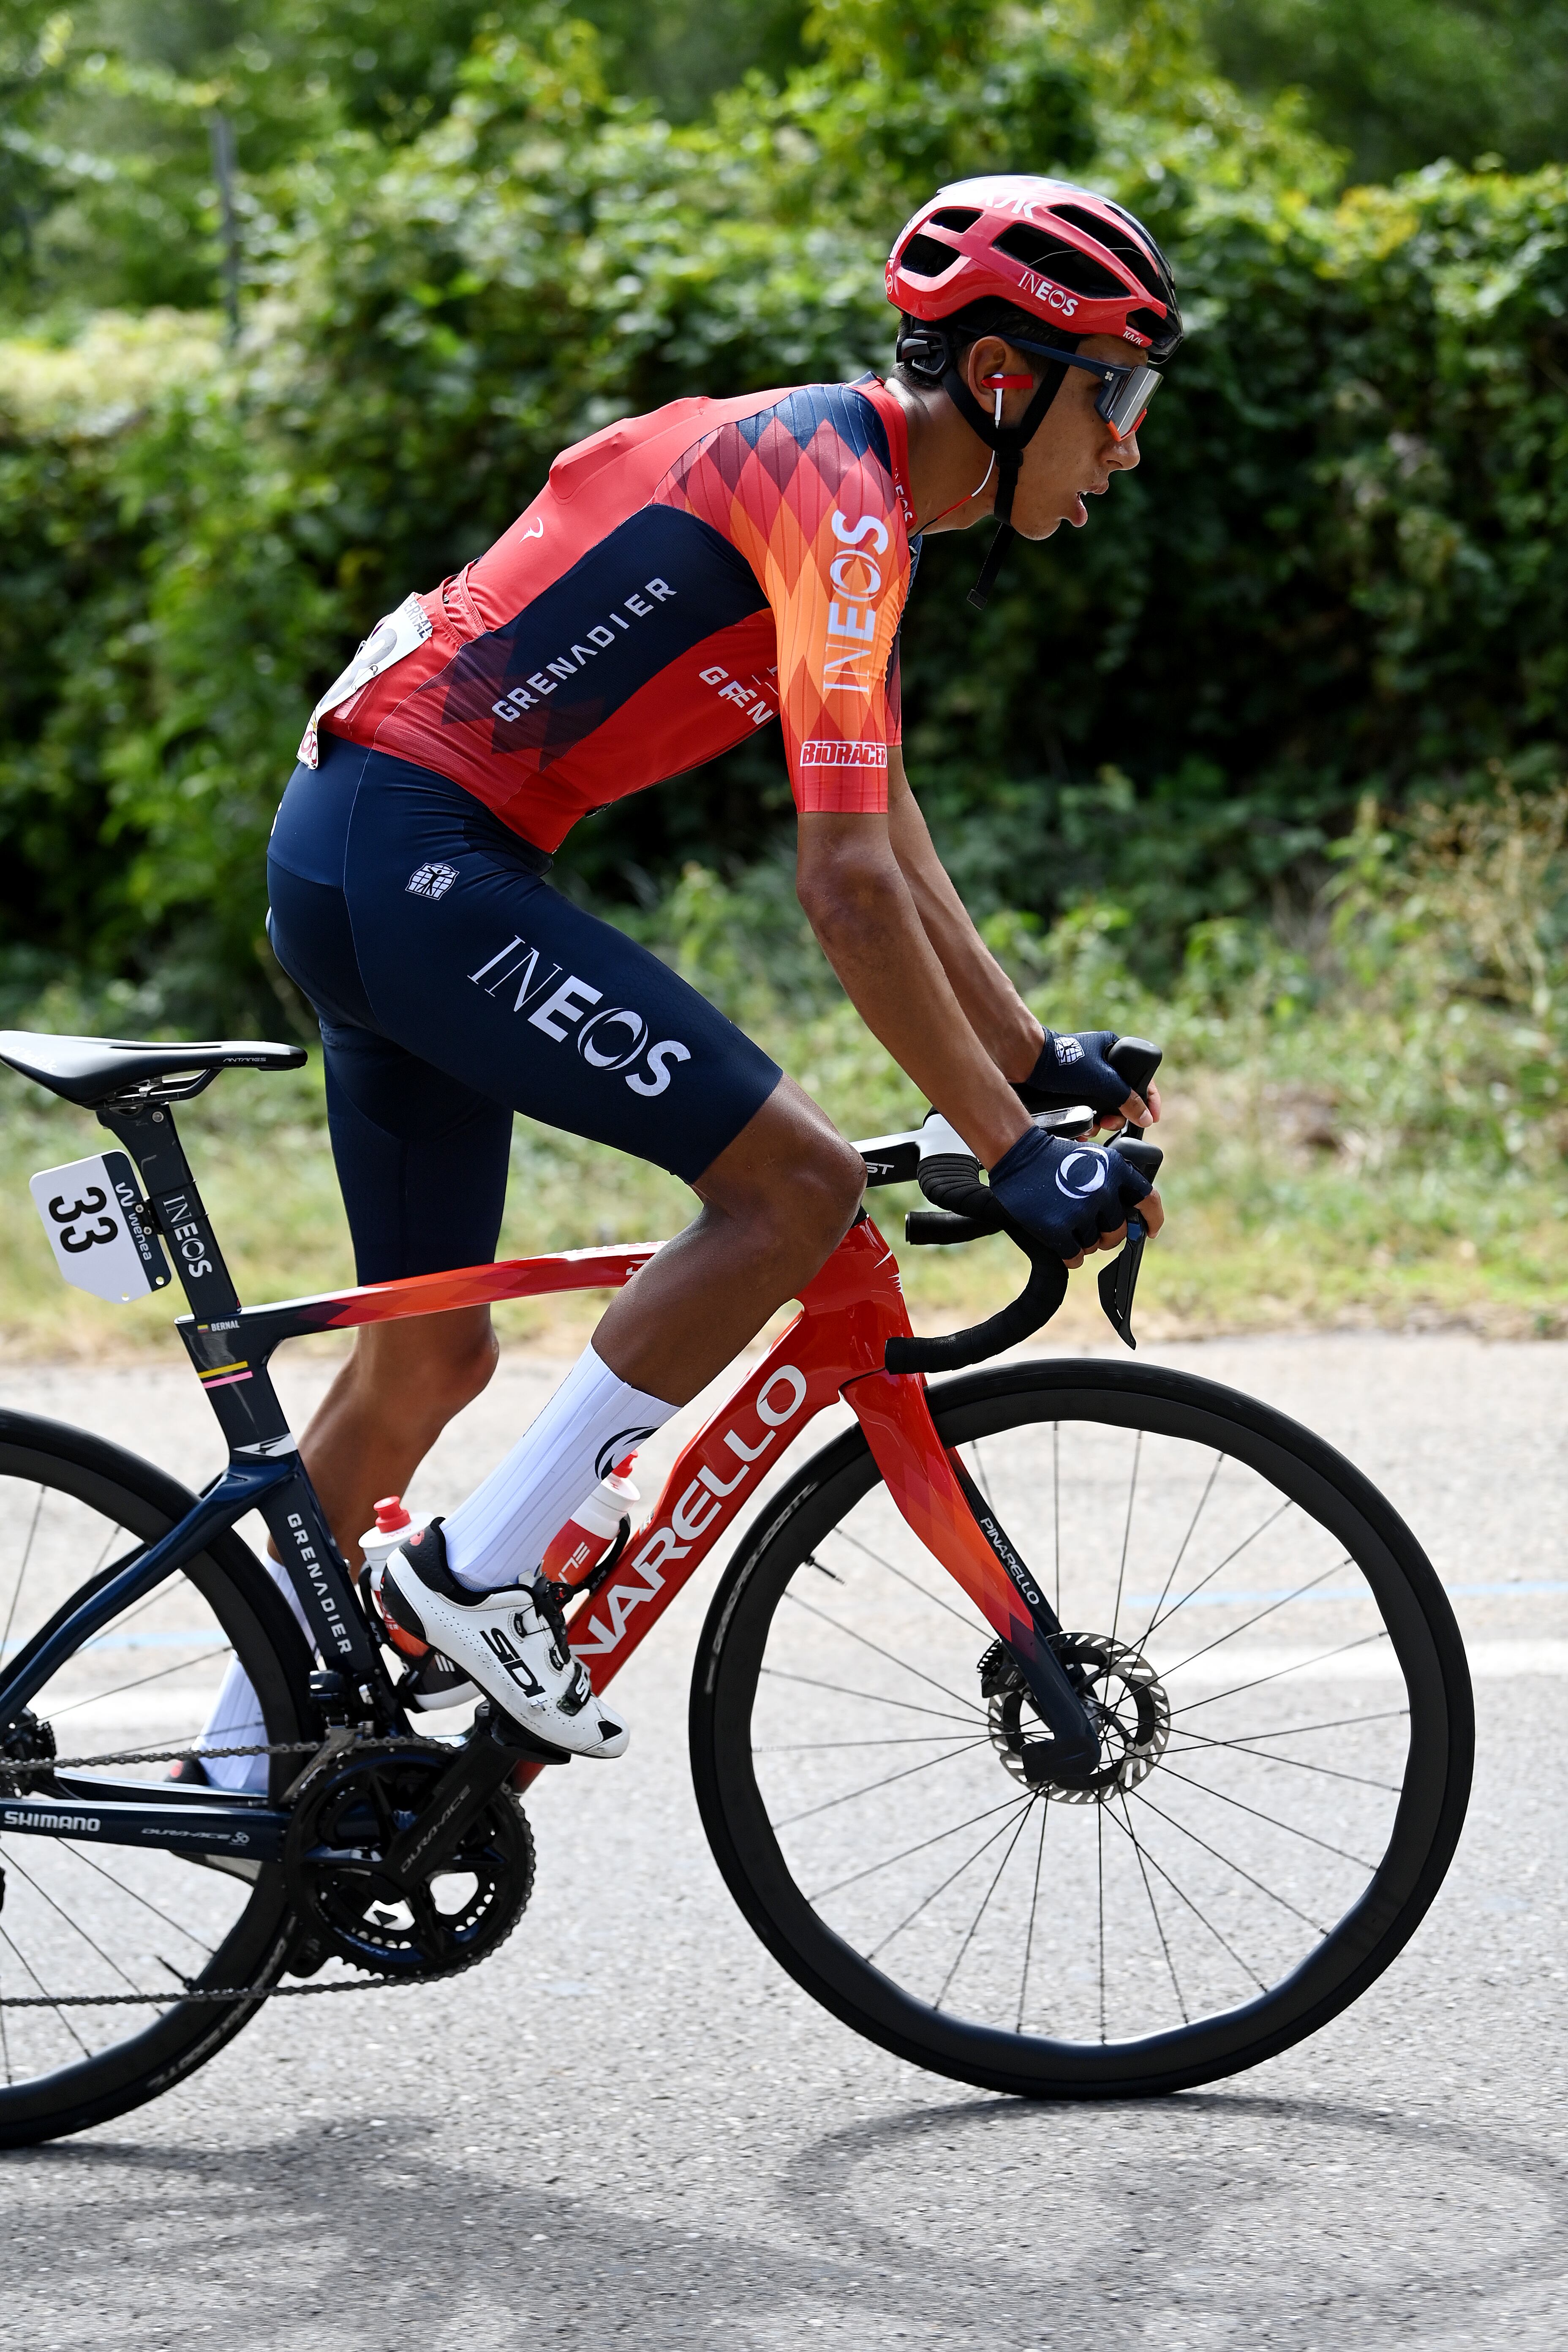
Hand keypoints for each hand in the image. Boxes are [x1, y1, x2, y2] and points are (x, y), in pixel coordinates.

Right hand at [987, 1126, 1158, 1266]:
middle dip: (1107, 1237)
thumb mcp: (1093, 1158)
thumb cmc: (1052, 1157)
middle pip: (1118, 1232)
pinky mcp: (1058, 1228)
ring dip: (1084, 1243)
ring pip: (1095, 1245)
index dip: (1153, 1219)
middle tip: (1094, 1233)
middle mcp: (1103, 1190)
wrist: (1016, 1153)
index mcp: (1116, 1170)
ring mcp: (1080, 1210)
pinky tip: (1063, 1247)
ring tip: (1068, 1227)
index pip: (1148, 1200)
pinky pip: (1074, 1257)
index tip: (1150, 1231)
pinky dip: (1071, 1257)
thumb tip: (1128, 1216)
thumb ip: (1113, 1182)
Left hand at [1017, 1030, 1161, 1130]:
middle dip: (1118, 1116)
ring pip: (1103, 1107)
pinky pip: (1086, 1110)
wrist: (1024, 1063)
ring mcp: (1085, 1079)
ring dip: (1100, 1122)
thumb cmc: (1063, 1063)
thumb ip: (1127, 1098)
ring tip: (1092, 1127)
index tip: (1153, 1118)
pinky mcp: (1070, 1092)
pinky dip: (1085, 1122)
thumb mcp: (1102, 1080)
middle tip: (1110, 1124)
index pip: (1141, 1075)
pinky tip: (1081, 1131)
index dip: (1150, 1098)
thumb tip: (1146, 1117)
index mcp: (1113, 1049)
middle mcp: (1101, 1064)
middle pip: (1121, 1097)